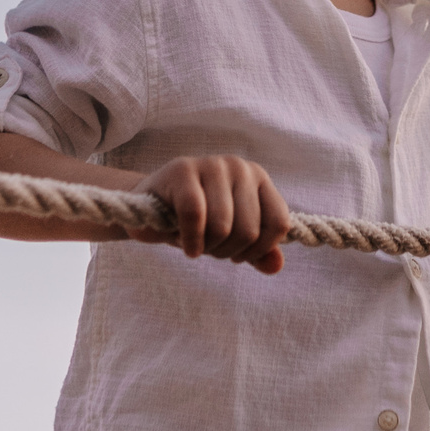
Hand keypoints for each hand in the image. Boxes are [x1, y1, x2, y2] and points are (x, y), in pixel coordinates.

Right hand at [129, 156, 291, 274]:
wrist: (150, 205)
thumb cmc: (197, 222)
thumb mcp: (230, 239)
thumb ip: (257, 252)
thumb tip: (276, 266)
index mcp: (259, 179)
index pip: (278, 223)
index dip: (260, 250)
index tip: (237, 255)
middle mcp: (240, 167)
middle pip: (249, 231)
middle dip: (227, 252)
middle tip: (208, 248)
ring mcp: (212, 165)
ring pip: (222, 226)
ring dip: (206, 247)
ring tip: (194, 243)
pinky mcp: (183, 169)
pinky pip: (194, 215)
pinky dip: (190, 240)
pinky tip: (185, 245)